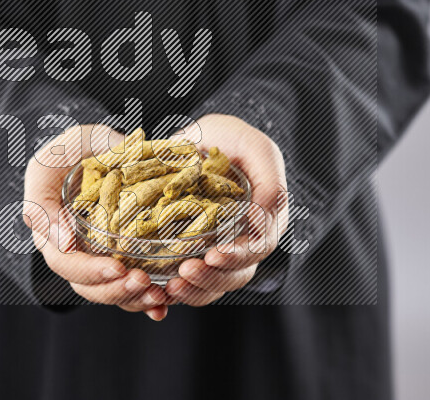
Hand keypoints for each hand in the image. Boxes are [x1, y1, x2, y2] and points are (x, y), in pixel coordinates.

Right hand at [23, 124, 169, 320]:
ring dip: (131, 299)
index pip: (63, 261)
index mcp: (50, 228)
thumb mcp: (54, 157)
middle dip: (114, 290)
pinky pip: (127, 285)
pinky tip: (163, 306)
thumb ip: (46, 195)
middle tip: (142, 283)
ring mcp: (94, 255)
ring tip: (157, 296)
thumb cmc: (74, 147)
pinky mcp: (118, 256)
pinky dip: (145, 300)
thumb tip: (63, 242)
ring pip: (107, 291)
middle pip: (85, 286)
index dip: (88, 270)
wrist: (100, 145)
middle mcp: (70, 248)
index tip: (116, 267)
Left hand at [164, 114, 288, 305]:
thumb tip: (267, 210)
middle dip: (213, 277)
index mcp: (266, 216)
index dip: (239, 256)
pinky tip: (162, 291)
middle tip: (186, 272)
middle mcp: (248, 238)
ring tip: (172, 286)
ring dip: (196, 289)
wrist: (197, 140)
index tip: (214, 255)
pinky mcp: (198, 255)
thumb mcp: (251, 144)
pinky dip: (181, 290)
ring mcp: (223, 249)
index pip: (260, 246)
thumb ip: (267, 172)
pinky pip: (194, 282)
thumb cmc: (229, 138)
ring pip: (217, 284)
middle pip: (238, 273)